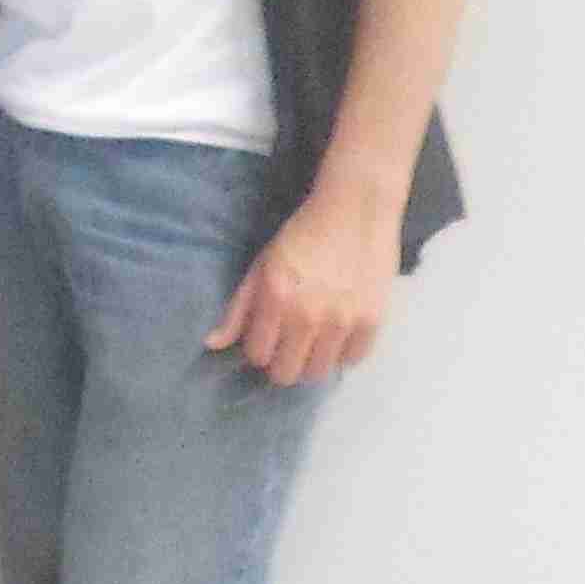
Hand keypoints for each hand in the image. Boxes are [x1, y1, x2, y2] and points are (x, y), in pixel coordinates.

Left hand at [207, 166, 400, 385]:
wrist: (356, 209)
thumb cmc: (303, 234)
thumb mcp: (262, 264)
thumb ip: (238, 307)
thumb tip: (212, 343)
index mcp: (276, 298)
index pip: (258, 355)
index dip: (259, 348)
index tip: (266, 336)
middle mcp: (308, 315)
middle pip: (286, 373)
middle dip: (282, 362)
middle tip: (289, 344)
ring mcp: (342, 321)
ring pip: (318, 373)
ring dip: (311, 360)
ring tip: (314, 339)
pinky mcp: (372, 321)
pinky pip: (352, 360)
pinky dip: (343, 352)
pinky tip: (339, 333)